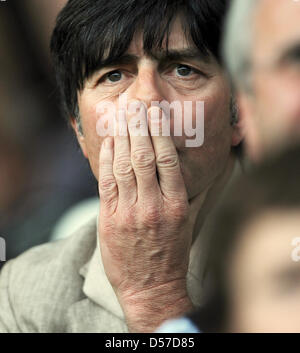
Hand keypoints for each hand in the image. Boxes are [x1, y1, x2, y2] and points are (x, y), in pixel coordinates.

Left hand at [98, 102, 194, 331]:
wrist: (151, 286)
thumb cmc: (172, 252)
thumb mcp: (191, 222)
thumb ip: (199, 192)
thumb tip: (214, 168)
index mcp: (176, 203)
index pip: (167, 158)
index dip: (159, 131)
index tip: (154, 110)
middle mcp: (154, 204)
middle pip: (144, 156)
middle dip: (138, 125)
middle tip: (134, 102)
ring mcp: (130, 211)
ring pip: (124, 165)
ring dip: (122, 136)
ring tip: (121, 114)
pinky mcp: (111, 218)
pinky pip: (107, 182)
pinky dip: (107, 158)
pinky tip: (110, 141)